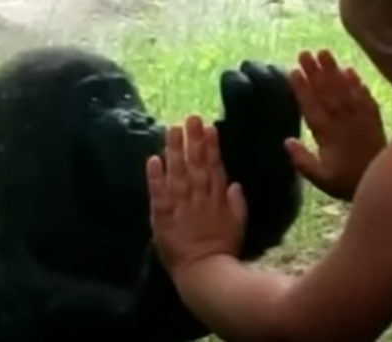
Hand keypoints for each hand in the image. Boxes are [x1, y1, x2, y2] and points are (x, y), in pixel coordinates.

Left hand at [146, 115, 246, 275]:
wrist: (204, 272)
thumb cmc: (224, 249)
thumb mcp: (239, 225)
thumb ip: (237, 203)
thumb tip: (234, 183)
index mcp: (218, 199)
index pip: (214, 167)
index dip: (211, 147)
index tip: (209, 127)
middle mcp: (199, 198)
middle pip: (195, 164)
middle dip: (193, 140)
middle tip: (190, 117)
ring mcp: (180, 207)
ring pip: (177, 174)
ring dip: (174, 150)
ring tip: (171, 129)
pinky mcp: (163, 218)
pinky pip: (158, 195)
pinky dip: (155, 177)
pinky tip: (152, 159)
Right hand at [286, 50, 386, 201]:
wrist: (382, 182)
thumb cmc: (347, 182)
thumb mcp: (321, 179)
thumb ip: (303, 161)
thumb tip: (286, 141)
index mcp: (328, 136)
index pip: (312, 108)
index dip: (302, 89)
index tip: (293, 71)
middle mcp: (343, 123)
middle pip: (327, 93)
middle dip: (315, 72)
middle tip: (304, 53)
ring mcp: (360, 119)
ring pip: (345, 90)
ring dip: (334, 71)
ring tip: (324, 53)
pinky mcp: (374, 119)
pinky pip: (365, 97)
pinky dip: (357, 84)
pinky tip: (349, 70)